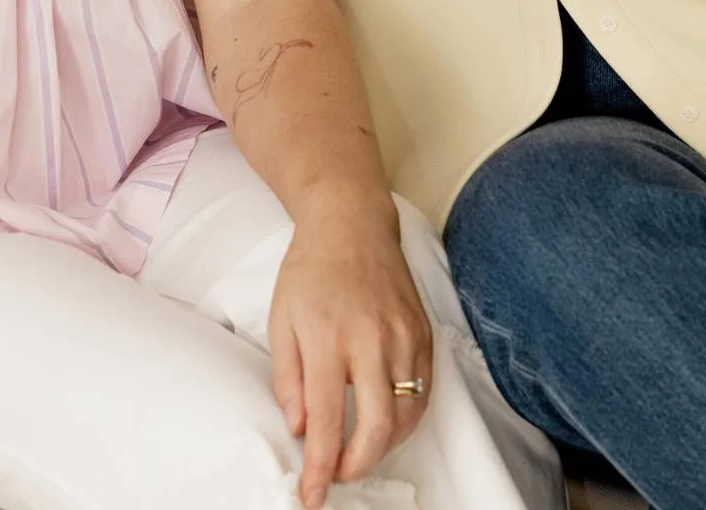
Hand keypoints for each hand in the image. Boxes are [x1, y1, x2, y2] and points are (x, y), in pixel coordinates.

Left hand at [268, 196, 432, 509]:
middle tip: (338, 473)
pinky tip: (385, 421)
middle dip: (358, 465)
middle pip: (376, 427)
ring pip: (405, 416)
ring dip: (383, 445)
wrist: (352, 224)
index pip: (325, 419)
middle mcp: (371, 340)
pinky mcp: (423, 333)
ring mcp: (403, 337)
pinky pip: (423, 392)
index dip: (319, 466)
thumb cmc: (310, 271)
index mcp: (328, 338)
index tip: (312, 496)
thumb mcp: (281, 320)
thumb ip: (287, 378)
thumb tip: (299, 428)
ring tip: (358, 448)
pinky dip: (406, 418)